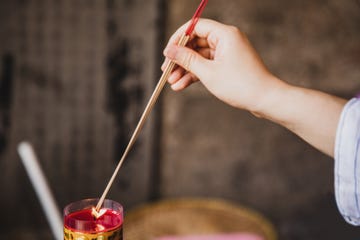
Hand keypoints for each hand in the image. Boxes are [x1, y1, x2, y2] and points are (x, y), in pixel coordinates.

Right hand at [162, 18, 282, 111]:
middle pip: (196, 42)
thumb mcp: (209, 73)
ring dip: (185, 69)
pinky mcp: (228, 64)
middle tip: (166, 71)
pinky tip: (182, 85)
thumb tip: (170, 50)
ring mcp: (227, 52)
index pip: (195, 26)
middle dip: (180, 58)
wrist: (264, 100)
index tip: (167, 52)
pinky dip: (195, 74)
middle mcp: (226, 39)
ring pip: (200, 56)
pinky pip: (207, 65)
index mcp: (225, 34)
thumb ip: (187, 59)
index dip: (178, 38)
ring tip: (172, 83)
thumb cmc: (241, 85)